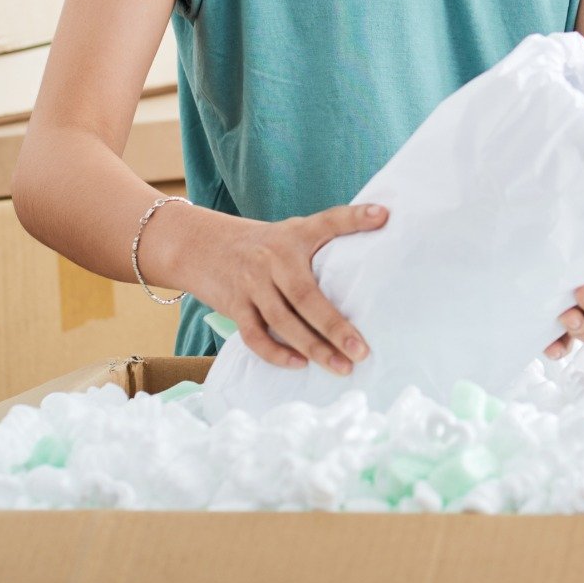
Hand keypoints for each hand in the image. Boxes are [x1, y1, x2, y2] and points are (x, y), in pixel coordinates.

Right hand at [168, 201, 386, 372]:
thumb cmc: (264, 244)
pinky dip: (275, 353)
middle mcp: (274, 259)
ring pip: (282, 322)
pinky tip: (299, 364)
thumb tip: (380, 227)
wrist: (201, 245)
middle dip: (335, 326)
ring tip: (341, 366)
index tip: (382, 216)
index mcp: (295, 235)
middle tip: (361, 350)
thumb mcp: (294, 231)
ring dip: (312, 348)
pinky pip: (255, 335)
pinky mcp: (234, 305)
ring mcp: (252, 284)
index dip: (355, 218)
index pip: (328, 222)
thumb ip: (328, 237)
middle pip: (305, 296)